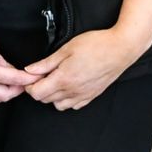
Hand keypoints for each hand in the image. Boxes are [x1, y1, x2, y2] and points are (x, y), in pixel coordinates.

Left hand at [25, 28, 147, 111]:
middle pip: (45, 100)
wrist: (120, 49)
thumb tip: (30, 70)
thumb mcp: (67, 49)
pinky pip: (74, 106)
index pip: (37, 93)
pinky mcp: (92, 96)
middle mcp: (72, 91)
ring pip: (59, 105)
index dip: (30, 85)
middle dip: (40, 89)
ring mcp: (83, 95)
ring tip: (56, 80)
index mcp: (63, 79)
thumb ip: (46, 63)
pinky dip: (67, 100)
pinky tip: (69, 86)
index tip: (31, 76)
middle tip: (43, 74)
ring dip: (53, 96)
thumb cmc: (96, 45)